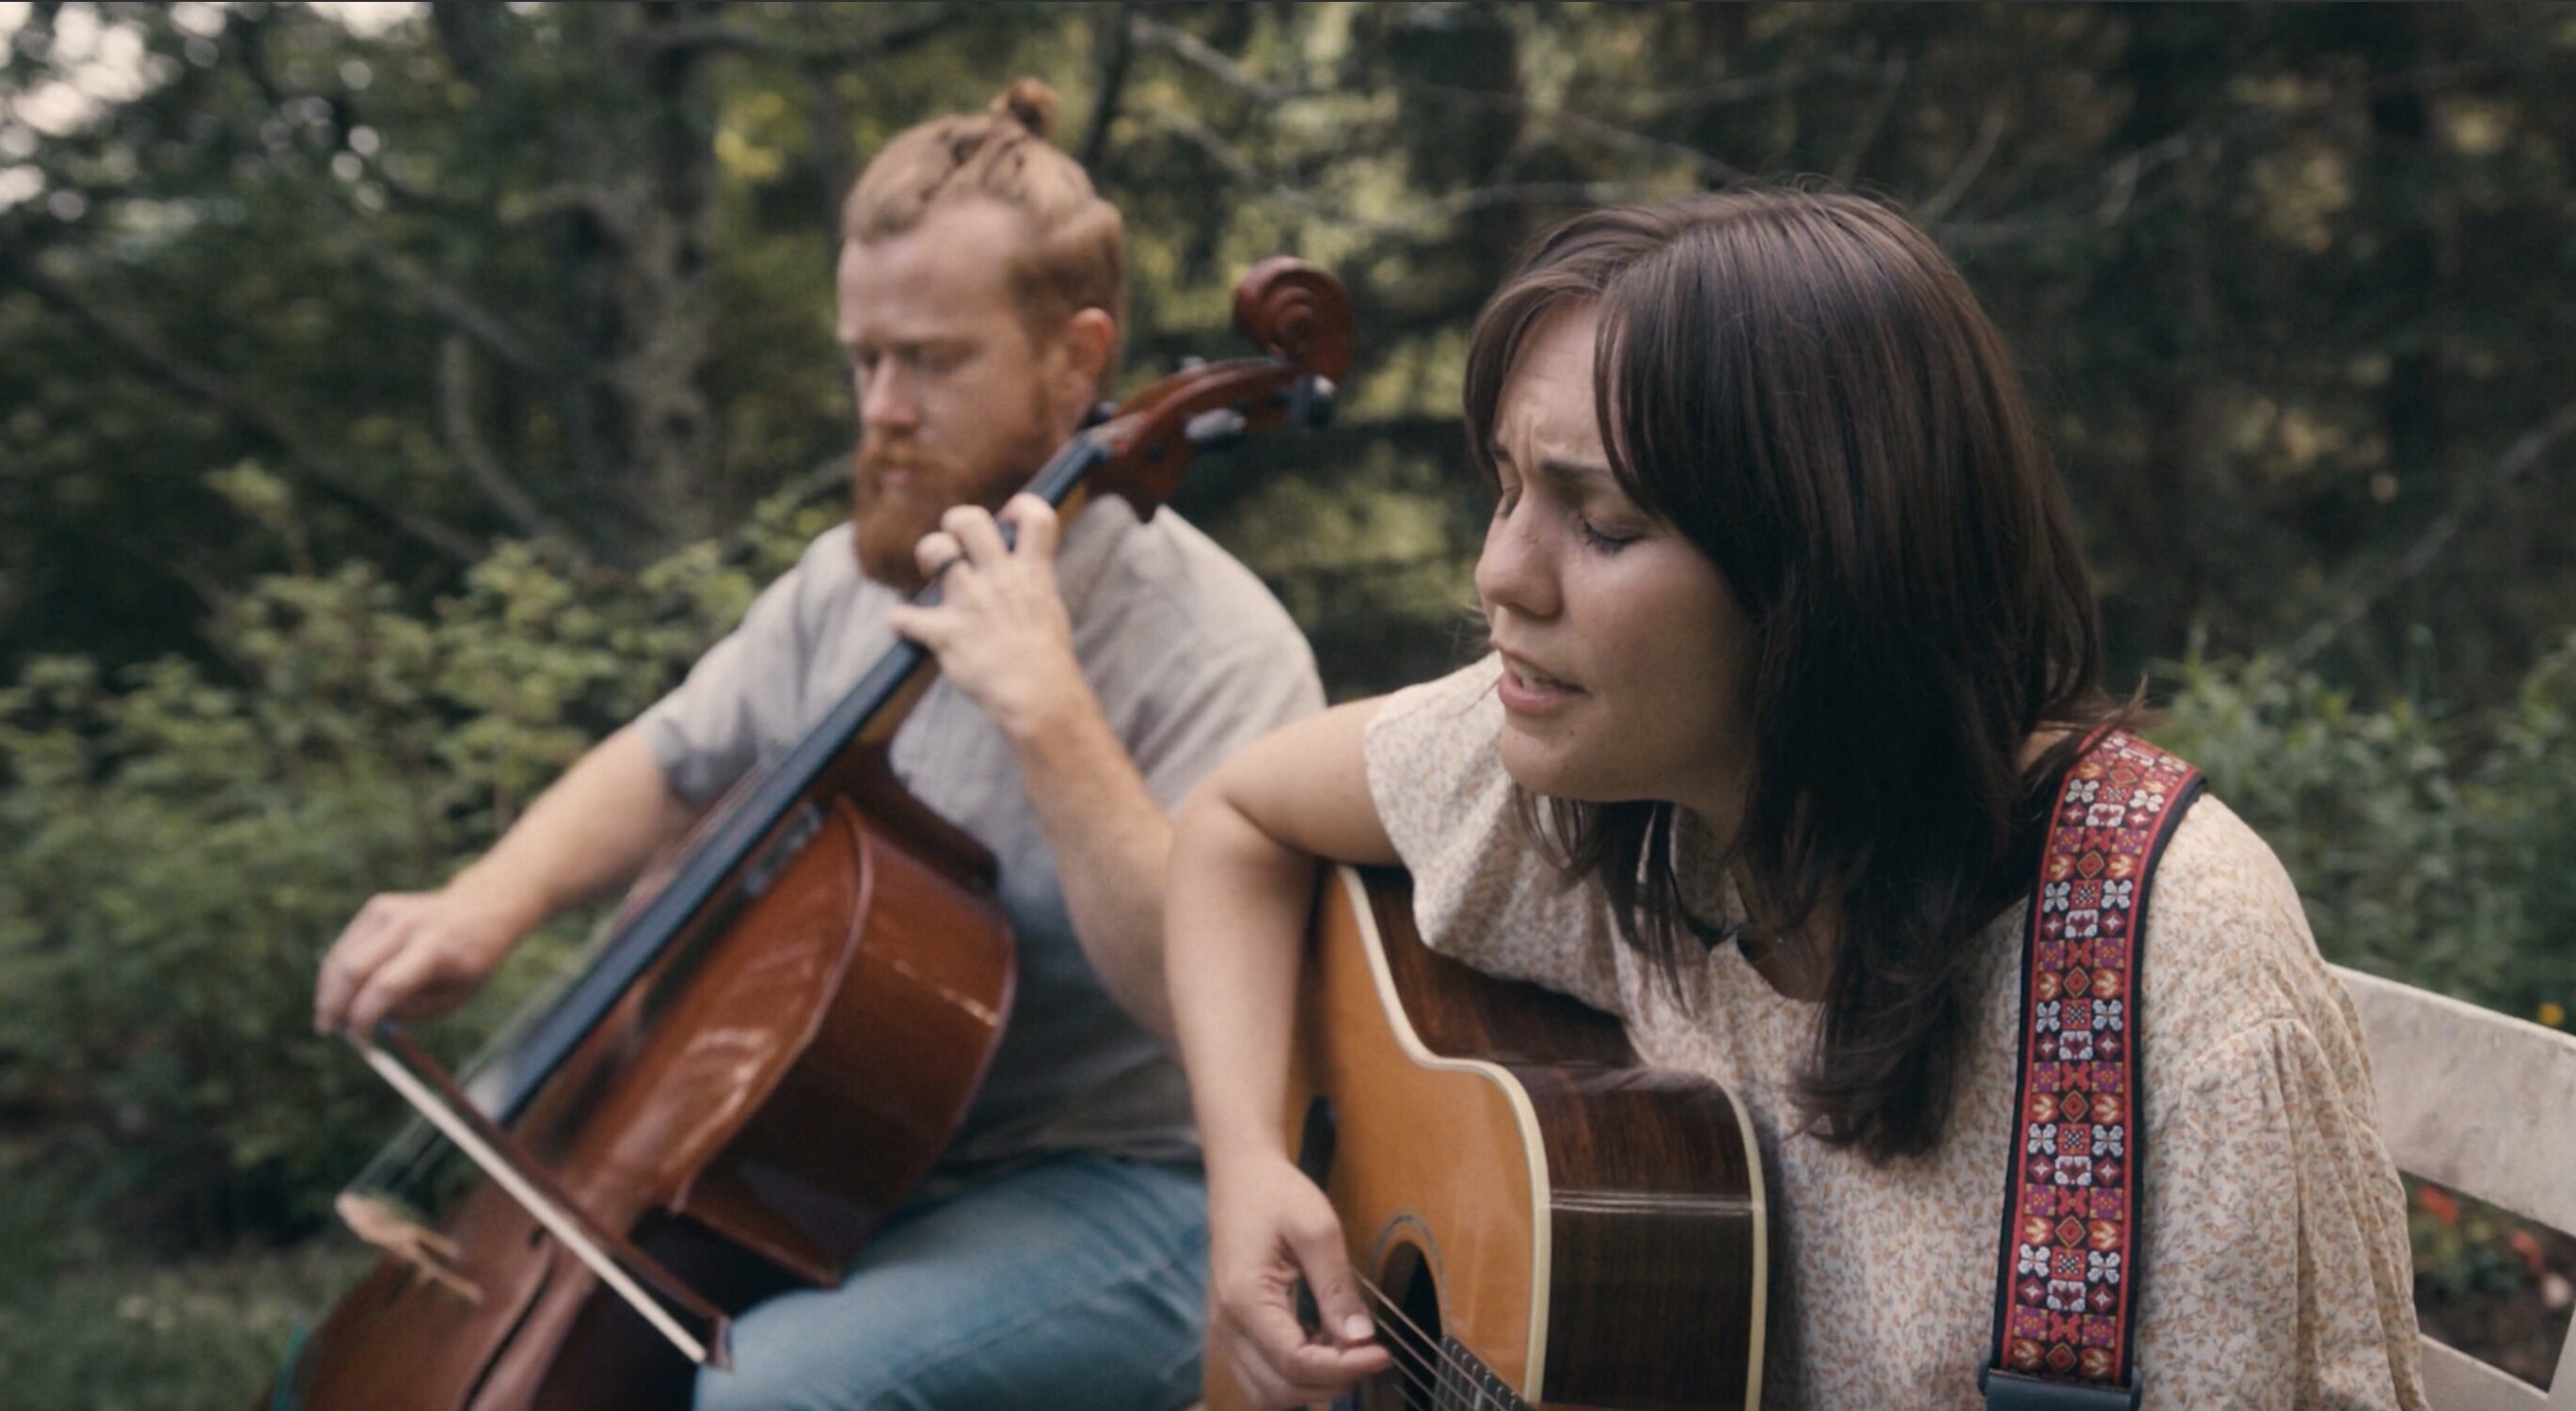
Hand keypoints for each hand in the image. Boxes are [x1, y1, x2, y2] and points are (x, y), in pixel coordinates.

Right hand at [313, 876, 535, 1037]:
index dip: (365, 1019)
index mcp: (437, 949)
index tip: (361, 1043)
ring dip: (328, 990)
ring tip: (330, 1016)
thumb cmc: (471, 960)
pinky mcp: (377, 907)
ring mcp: (389, 911)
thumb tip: (364, 1017)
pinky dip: (337, 972)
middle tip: (328, 1030)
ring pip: (341, 956)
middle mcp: (409, 925)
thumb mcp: (457, 995)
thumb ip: (414, 1010)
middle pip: (353, 968)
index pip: (386, 986)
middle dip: (335, 1005)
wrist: (482, 908)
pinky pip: (346, 945)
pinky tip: (341, 991)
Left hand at [886, 494, 1086, 740]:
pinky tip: (909, 628)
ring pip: (933, 550)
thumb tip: (1013, 570)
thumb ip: (1028, 583)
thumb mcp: (1047, 609)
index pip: (1035, 515)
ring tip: (932, 578)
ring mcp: (970, 603)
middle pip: (969, 519)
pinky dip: (901, 622)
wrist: (1039, 698)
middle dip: (955, 523)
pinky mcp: (945, 633)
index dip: (1020, 506)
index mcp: (1032, 572)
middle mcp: (999, 579)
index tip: (1008, 519)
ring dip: (927, 558)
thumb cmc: (1047, 661)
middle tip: (956, 548)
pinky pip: (904, 616)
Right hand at [1205, 1152, 1392, 1407]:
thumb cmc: (1277, 1194)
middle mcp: (1226, 1325)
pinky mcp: (1231, 1333)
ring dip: (1310, 1386)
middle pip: (1280, 1389)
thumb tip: (1360, 1339)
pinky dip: (1293, 1379)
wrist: (1241, 1177)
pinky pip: (1259, 1378)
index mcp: (1244, 1298)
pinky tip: (1321, 1347)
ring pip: (1266, 1394)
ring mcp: (1223, 1332)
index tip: (1382, 1353)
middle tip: (1371, 1356)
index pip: (1295, 1361)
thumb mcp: (1318, 1229)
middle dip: (1331, 1383)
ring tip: (1344, 1353)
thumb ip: (1337, 1287)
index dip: (1343, 1368)